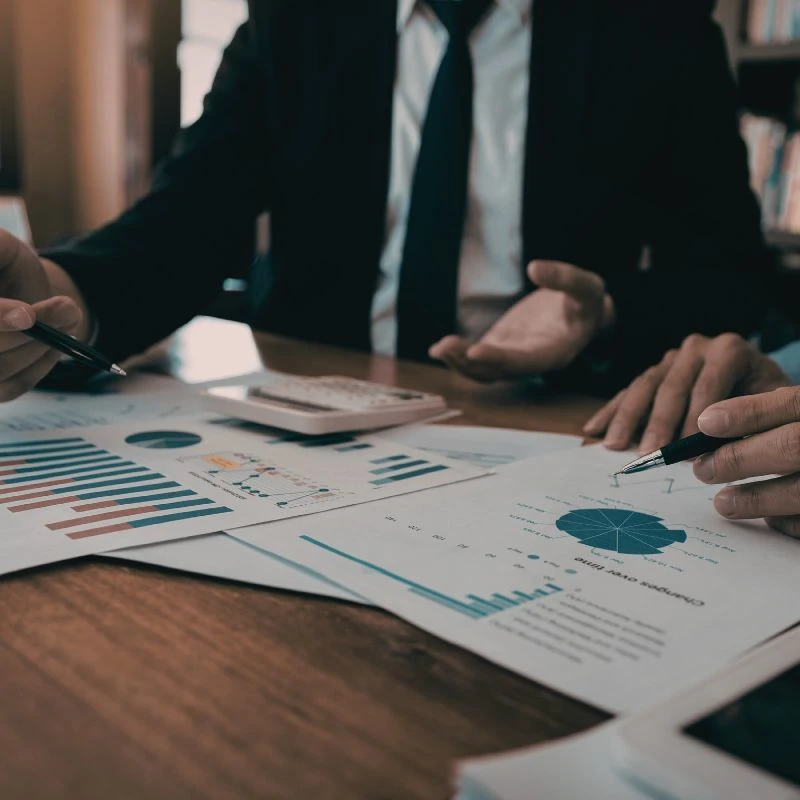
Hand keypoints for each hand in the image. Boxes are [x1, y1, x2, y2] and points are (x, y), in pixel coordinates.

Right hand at [0, 230, 86, 400]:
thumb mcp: (3, 249)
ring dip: (41, 345)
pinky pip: (13, 384)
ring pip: (0, 368)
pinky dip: (41, 363)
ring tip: (68, 315)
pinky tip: (54, 342)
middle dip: (28, 333)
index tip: (26, 315)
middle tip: (68, 309)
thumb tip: (2, 248)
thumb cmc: (5, 267)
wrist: (16, 290)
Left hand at [429, 261, 614, 381]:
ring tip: (437, 349)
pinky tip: (438, 349)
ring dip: (459, 363)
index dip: (499, 358)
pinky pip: (477, 360)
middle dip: (469, 363)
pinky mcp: (500, 348)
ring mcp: (513, 358)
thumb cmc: (588, 302)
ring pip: (483, 371)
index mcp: (555, 354)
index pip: (524, 361)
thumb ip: (566, 278)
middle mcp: (531, 363)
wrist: (581, 312)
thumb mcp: (588, 288)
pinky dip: (458, 357)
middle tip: (444, 347)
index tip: (475, 351)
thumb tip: (534, 268)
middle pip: (497, 371)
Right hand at [584, 334, 789, 453]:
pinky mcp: (654, 372)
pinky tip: (593, 430)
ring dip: (626, 419)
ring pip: (644, 387)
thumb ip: (747, 422)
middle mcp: (696, 348)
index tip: (686, 453)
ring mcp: (671, 358)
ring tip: (613, 445)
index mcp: (728, 350)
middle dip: (658, 424)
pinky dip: (610, 412)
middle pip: (670, 387)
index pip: (707, 386)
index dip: (695, 421)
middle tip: (649, 453)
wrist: (759, 383)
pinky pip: (628, 392)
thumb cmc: (766, 400)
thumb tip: (713, 448)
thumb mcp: (770, 406)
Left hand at [693, 387, 799, 537]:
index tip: (706, 423)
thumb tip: (715, 425)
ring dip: (757, 497)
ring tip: (723, 502)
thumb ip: (780, 415)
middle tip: (703, 469)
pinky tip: (769, 516)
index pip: (792, 403)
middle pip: (794, 445)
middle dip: (741, 458)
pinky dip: (787, 520)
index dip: (747, 412)